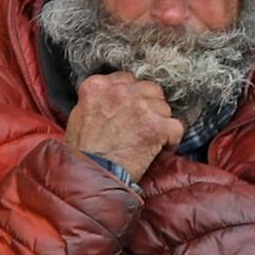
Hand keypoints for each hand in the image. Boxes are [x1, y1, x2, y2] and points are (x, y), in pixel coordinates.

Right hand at [64, 72, 184, 182]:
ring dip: (159, 124)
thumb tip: (112, 99)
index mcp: (97, 86)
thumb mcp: (79, 115)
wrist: (90, 175)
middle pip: (150, 89)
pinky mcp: (157, 126)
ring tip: (148, 142)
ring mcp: (140, 107)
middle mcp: (120, 91)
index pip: (127, 79)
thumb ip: (98, 99)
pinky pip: (176, 128)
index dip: (131, 96)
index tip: (130, 111)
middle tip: (142, 125)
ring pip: (164, 108)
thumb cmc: (82, 152)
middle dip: (149, 106)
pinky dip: (170, 142)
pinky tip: (159, 151)